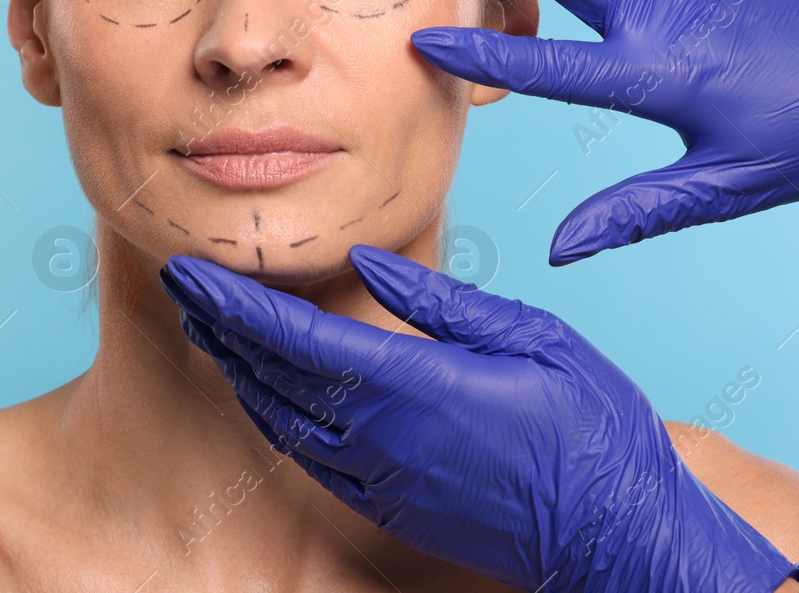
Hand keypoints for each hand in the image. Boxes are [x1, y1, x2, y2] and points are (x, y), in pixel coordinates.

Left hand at [159, 246, 798, 592]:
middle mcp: (381, 437)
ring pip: (282, 420)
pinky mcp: (389, 508)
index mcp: (414, 385)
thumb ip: (440, 302)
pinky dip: (275, 416)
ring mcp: (381, 480)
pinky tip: (266, 392)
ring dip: (238, 372)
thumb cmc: (590, 428)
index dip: (233, 302)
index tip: (190, 270)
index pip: (295, 337)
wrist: (616, 536)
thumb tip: (365, 262)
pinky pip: (310, 458)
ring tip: (209, 329)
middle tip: (181, 284)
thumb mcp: (532, 337)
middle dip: (218, 326)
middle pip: (272, 376)